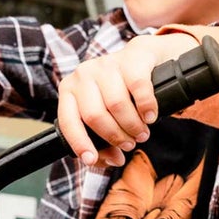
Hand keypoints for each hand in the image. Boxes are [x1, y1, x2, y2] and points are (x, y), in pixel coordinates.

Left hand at [57, 33, 190, 166]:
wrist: (142, 58)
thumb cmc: (119, 91)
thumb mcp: (104, 113)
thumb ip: (103, 141)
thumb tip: (114, 160)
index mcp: (69, 89)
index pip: (68, 121)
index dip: (79, 143)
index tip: (91, 159)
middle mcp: (83, 75)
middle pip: (94, 116)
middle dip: (115, 136)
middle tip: (129, 144)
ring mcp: (106, 65)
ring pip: (116, 105)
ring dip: (132, 126)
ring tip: (141, 133)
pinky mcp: (130, 60)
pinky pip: (138, 89)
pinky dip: (146, 108)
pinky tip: (150, 116)